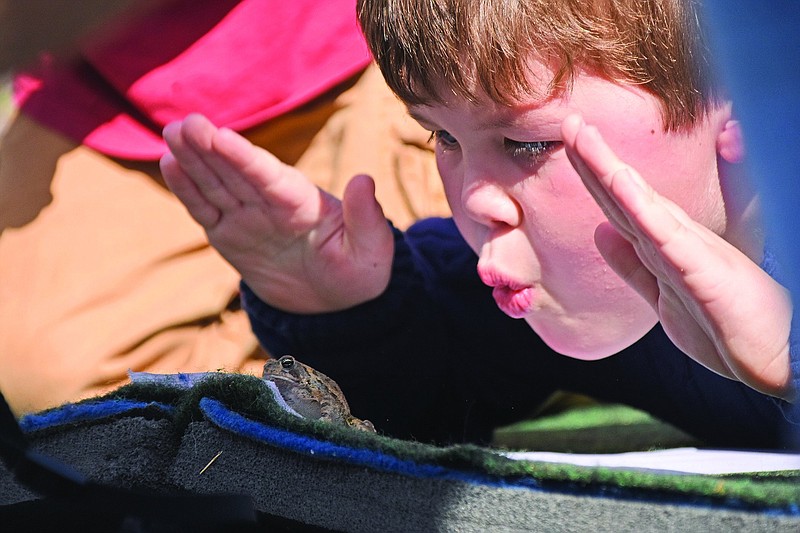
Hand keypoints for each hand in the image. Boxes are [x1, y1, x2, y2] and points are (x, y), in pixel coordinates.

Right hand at [160, 113, 393, 312]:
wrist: (332, 302)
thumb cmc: (357, 273)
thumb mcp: (371, 251)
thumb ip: (366, 218)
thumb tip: (364, 180)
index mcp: (303, 202)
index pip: (269, 177)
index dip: (244, 158)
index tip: (221, 136)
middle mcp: (271, 203)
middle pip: (236, 172)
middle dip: (210, 148)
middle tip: (185, 124)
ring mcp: (248, 216)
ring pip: (215, 184)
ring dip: (192, 159)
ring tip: (172, 132)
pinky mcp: (229, 234)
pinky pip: (205, 210)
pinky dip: (187, 190)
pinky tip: (170, 163)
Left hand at [561, 114, 793, 399]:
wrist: (776, 356)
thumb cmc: (725, 325)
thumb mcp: (665, 293)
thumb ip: (632, 265)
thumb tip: (600, 234)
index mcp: (663, 244)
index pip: (618, 201)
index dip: (592, 170)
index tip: (569, 141)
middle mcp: (674, 239)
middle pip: (622, 192)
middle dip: (591, 157)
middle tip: (568, 121)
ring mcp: (689, 251)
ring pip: (638, 202)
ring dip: (607, 167)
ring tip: (583, 135)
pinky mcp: (704, 269)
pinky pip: (665, 233)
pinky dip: (641, 206)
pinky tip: (619, 181)